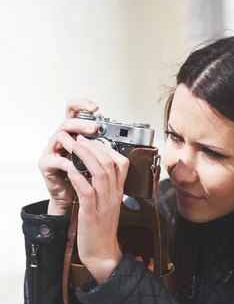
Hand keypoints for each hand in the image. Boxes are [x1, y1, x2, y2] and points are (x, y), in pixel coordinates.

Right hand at [38, 98, 99, 214]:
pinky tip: (78, 168)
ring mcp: (51, 150)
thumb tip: (117, 142)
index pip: (73, 111)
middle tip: (95, 128)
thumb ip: (101, 150)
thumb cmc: (83, 179)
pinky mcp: (46, 164)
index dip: (82, 105)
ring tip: (85, 146)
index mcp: (73, 135)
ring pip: (60, 136)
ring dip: (75, 141)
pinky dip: (70, 164)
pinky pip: (57, 160)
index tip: (96, 107)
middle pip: (67, 121)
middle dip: (82, 123)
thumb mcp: (96, 162)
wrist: (71, 198)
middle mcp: (60, 139)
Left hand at [67, 134, 129, 283]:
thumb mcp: (108, 205)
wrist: (102, 254)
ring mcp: (104, 205)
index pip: (121, 164)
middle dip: (94, 146)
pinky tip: (71, 170)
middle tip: (80, 138)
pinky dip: (79, 178)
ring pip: (100, 174)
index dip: (107, 148)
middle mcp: (113, 197)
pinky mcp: (92, 214)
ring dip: (85, 157)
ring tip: (74, 147)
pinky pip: (87, 192)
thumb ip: (105, 188)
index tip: (92, 141)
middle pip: (110, 164)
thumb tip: (97, 170)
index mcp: (118, 193)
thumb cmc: (101, 230)